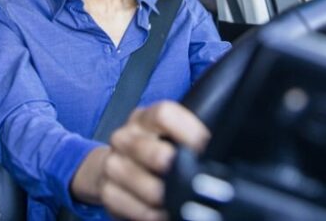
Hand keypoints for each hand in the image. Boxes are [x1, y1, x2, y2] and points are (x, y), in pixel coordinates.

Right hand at [72, 101, 209, 220]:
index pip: (164, 114)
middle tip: (193, 180)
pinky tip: (162, 213)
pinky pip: (132, 207)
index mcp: (144, 118)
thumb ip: (186, 137)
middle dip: (177, 171)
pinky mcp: (107, 190)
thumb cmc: (151, 149)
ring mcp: (113, 164)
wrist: (115, 166)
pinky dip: (150, 214)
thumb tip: (219, 148)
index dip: (189, 131)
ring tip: (180, 200)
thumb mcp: (167, 134)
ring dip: (165, 198)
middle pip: (155, 153)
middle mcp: (125, 137)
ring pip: (144, 184)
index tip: (206, 148)